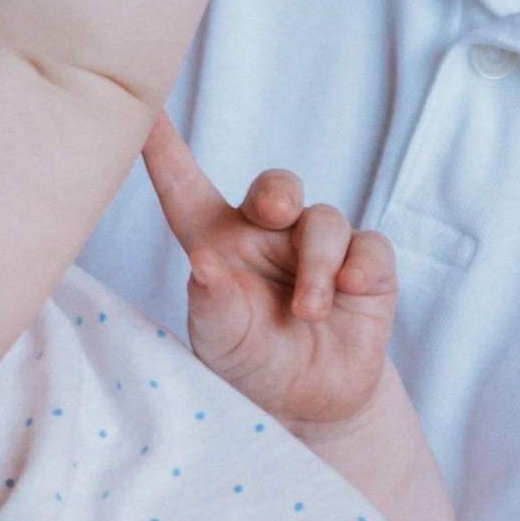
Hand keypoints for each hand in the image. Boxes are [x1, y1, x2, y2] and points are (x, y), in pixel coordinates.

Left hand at [142, 110, 398, 433]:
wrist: (311, 405)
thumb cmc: (252, 362)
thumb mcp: (221, 344)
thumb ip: (212, 306)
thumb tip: (203, 264)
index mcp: (218, 243)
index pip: (187, 190)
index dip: (166, 150)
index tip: (148, 115)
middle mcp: (268, 236)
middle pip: (276, 187)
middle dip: (277, 191)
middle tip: (273, 211)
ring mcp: (320, 248)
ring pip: (325, 220)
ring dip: (317, 264)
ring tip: (308, 313)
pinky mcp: (365, 268)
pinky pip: (370, 246)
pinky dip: (361, 263)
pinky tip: (351, 288)